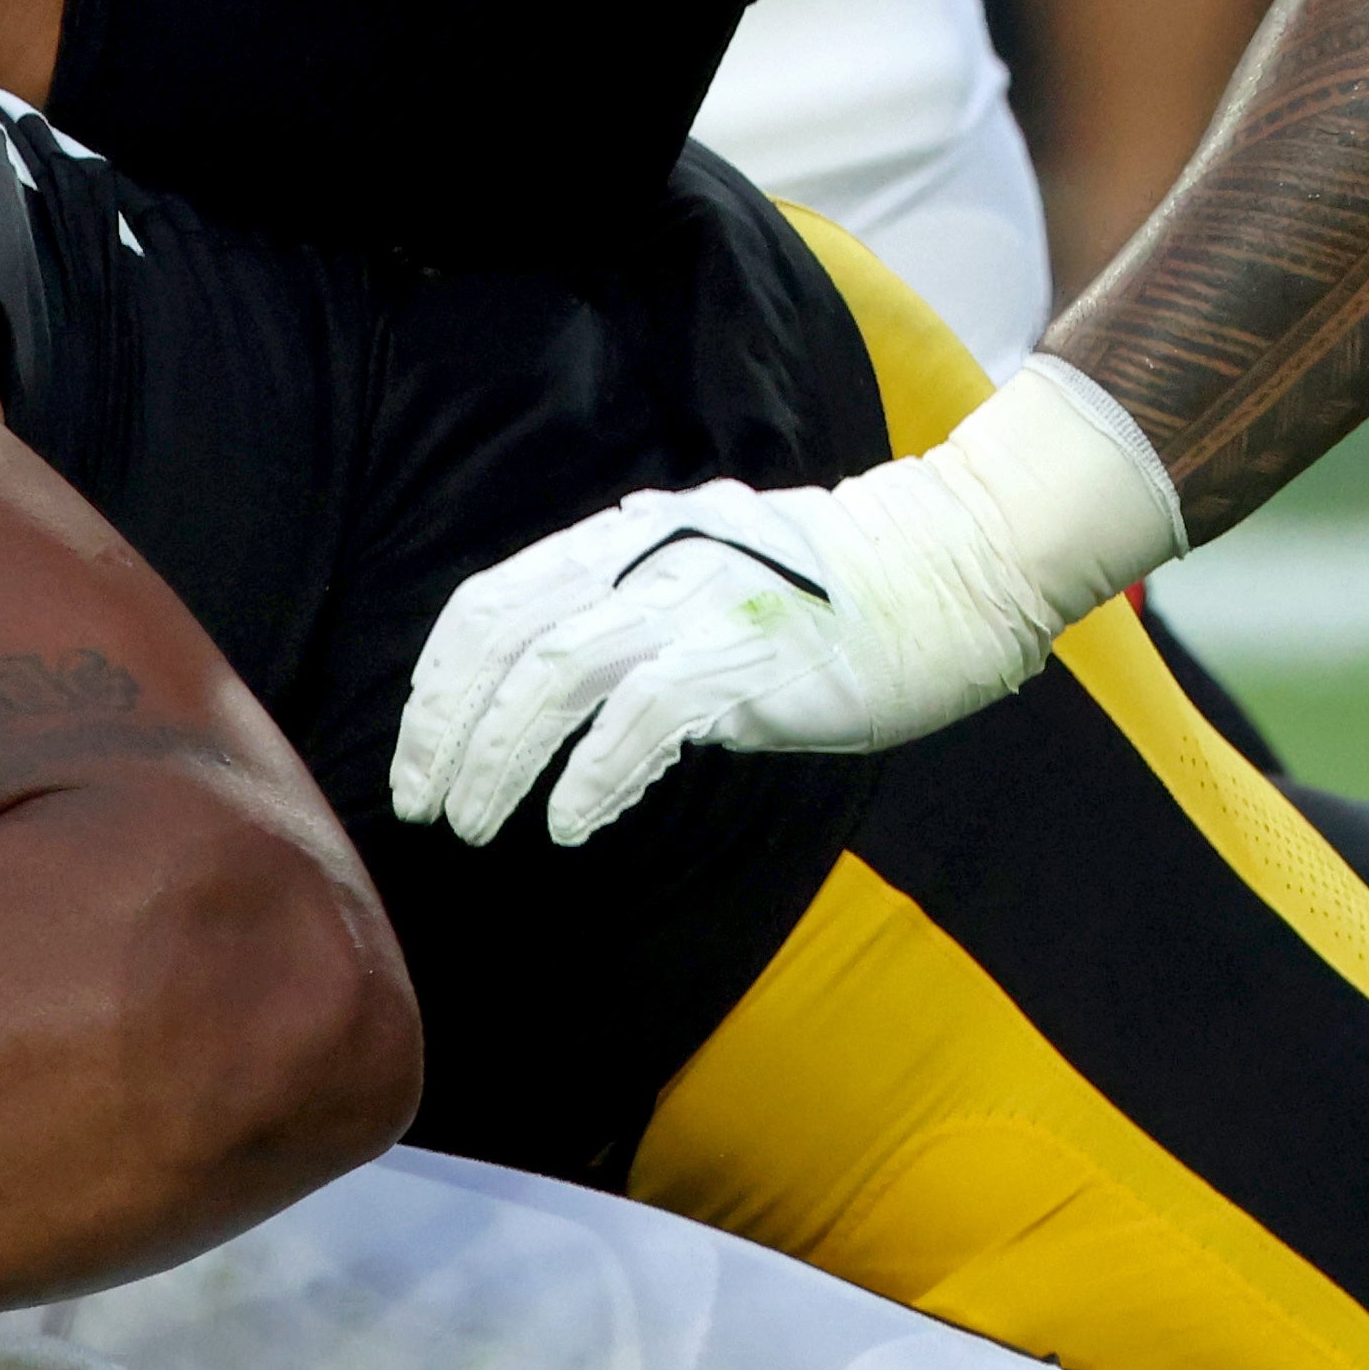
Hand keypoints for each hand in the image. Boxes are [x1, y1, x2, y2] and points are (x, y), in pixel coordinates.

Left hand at [393, 358, 1186, 844]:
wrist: (950, 569)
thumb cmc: (823, 596)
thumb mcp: (701, 584)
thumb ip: (624, 617)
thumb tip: (544, 685)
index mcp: (621, 543)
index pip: (490, 603)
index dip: (438, 685)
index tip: (417, 754)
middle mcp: (643, 562)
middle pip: (504, 641)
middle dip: (446, 731)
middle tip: (423, 806)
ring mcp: (694, 605)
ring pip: (553, 677)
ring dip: (499, 760)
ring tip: (477, 826)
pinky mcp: (745, 657)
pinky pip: (641, 719)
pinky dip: (592, 777)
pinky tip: (570, 826)